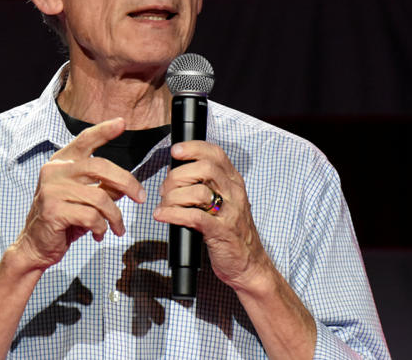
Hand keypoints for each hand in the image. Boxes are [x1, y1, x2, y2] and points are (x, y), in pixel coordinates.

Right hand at [14, 118, 147, 270]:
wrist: (35, 246)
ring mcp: (52, 190)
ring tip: (117, 227)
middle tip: (141, 197)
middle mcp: (55, 171)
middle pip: (100, 167)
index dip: (104, 130)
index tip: (121, 123)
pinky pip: (91, 217)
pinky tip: (99, 234)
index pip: (84, 140)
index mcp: (61, 163)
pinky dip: (101, 228)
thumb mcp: (84, 199)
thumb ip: (103, 187)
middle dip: (127, 182)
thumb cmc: (61, 220)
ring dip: (115, 216)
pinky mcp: (54, 210)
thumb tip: (127, 185)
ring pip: (100, 198)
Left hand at [153, 141, 272, 290]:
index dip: (194, 148)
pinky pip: (193, 217)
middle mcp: (234, 194)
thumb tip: (174, 171)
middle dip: (178, 175)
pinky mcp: (221, 232)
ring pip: (198, 192)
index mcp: (233, 182)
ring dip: (173, 197)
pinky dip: (173, 214)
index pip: (216, 154)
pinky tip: (162, 215)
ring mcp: (229, 213)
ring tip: (164, 205)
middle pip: (204, 169)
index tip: (176, 151)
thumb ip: (205, 184)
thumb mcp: (223, 202)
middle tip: (166, 188)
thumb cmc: (231, 231)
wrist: (249, 263)